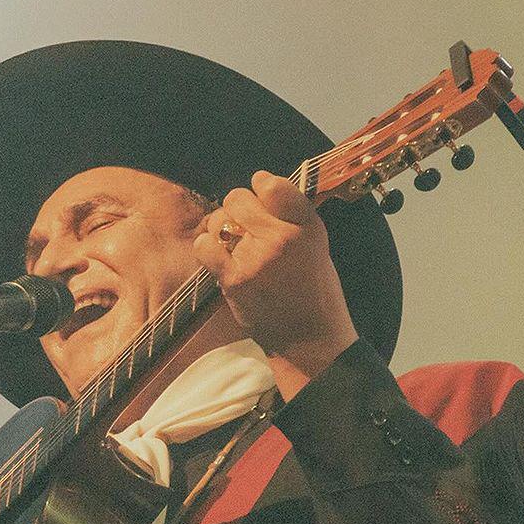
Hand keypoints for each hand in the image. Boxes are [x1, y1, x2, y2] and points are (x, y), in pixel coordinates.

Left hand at [194, 171, 357, 398]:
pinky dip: (206, 246)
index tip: (260, 197)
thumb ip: (293, 215)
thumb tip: (260, 186)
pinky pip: (206, 246)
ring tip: (234, 244)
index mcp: (307, 226)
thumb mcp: (317, 244)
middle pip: (239, 198)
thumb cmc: (314, 291)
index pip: (272, 184)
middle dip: (238, 208)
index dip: (260, 185)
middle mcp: (282, 238)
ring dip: (222, 228)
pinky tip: (218, 254)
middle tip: (245, 227)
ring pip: (220, 220)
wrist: (309, 339)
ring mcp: (256, 258)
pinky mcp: (235, 279)